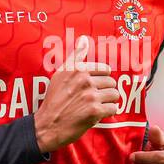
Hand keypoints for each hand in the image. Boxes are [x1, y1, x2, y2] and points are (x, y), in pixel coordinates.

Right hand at [33, 35, 118, 153]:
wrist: (48, 125)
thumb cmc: (54, 99)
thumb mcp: (60, 73)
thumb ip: (75, 56)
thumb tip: (84, 38)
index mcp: (78, 69)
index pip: (106, 69)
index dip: (102, 79)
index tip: (95, 86)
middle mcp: (85, 81)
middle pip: (111, 82)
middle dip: (106, 91)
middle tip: (94, 98)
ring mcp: (91, 96)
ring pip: (115, 95)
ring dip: (108, 102)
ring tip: (97, 105)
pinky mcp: (95, 111)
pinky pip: (113, 108)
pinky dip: (108, 112)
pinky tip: (98, 114)